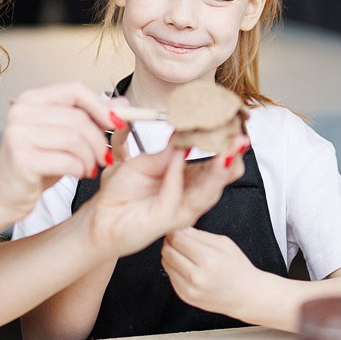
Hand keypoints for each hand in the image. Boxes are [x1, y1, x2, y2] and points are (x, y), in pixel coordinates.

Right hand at [0, 83, 122, 226]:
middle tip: (105, 158)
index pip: (75, 90)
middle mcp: (21, 111)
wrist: (1, 197)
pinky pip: (67, 160)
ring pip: (75, 139)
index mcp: (31, 99)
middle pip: (78, 118)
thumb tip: (122, 104)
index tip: (117, 124)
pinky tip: (79, 175)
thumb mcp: (63, 138)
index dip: (101, 107)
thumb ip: (90, 118)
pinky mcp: (21, 158)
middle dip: (99, 140)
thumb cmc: (33, 166)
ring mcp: (18, 134)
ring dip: (90, 158)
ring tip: (90, 169)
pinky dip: (80, 169)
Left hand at [87, 138, 246, 257]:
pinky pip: (177, 195)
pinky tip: (178, 156)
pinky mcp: (168, 218)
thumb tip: (182, 133)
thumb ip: (164, 152)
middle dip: (232, 155)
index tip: (231, 121)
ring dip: (218, 167)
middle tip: (239, 136)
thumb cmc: (121, 190)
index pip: (216, 159)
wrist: (101, 215)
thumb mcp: (142, 161)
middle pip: (222, 175)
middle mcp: (191, 193)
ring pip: (209, 189)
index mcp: (189, 176)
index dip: (225, 141)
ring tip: (227, 148)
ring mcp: (182, 207)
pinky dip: (178, 174)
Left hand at [161, 226, 261, 319]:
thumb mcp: (224, 243)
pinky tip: (186, 266)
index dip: (175, 231)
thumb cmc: (238, 267)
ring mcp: (190, 289)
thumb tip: (180, 228)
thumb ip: (199, 235)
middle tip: (179, 239)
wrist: (246, 296)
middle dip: (170, 242)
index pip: (177, 240)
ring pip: (165, 263)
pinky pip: (170, 276)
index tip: (178, 229)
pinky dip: (174, 268)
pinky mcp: (186, 297)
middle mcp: (197, 277)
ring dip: (170, 254)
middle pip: (167, 251)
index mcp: (209, 260)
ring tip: (184, 253)